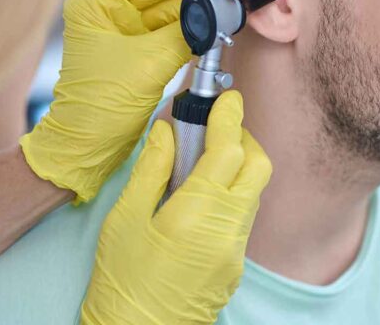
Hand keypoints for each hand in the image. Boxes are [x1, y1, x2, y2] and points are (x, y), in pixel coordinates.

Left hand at [20, 0, 241, 202]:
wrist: (86, 149)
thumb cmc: (99, 108)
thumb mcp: (147, 65)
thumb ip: (184, 33)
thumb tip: (215, 11)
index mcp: (95, 2)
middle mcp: (108, 8)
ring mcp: (123, 26)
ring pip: (171, 0)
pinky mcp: (138, 46)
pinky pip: (173, 23)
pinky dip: (197, 16)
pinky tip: (221, 3)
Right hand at [80, 91, 271, 324]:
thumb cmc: (122, 281)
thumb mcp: (125, 219)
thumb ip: (151, 169)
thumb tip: (166, 131)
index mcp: (198, 213)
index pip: (229, 150)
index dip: (230, 118)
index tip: (228, 98)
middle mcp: (227, 231)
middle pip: (258, 167)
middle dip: (243, 139)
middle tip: (215, 131)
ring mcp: (236, 252)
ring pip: (253, 193)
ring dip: (236, 170)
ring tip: (198, 166)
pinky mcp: (235, 267)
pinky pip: (243, 219)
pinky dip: (230, 198)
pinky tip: (198, 202)